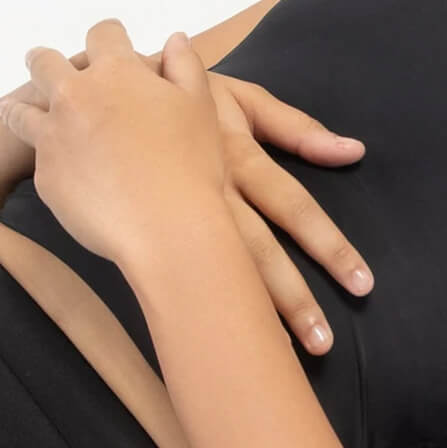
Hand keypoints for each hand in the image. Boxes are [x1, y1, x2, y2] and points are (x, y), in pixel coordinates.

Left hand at [0, 22, 225, 269]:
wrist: (167, 226)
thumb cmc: (192, 162)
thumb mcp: (200, 106)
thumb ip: (185, 65)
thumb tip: (175, 39)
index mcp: (116, 73)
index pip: (103, 35)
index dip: (109, 35)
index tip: (111, 41)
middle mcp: (75, 96)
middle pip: (44, 63)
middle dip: (47, 62)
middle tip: (49, 68)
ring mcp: (54, 136)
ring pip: (20, 111)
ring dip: (21, 106)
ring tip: (21, 112)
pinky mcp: (45, 175)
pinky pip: (38, 160)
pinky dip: (47, 159)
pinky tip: (60, 169)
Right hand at [0, 35, 373, 352]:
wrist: (84, 90)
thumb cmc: (176, 95)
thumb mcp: (235, 97)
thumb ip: (297, 126)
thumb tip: (355, 151)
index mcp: (234, 155)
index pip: (292, 205)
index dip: (328, 243)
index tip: (362, 284)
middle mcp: (202, 190)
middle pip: (254, 249)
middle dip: (290, 296)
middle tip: (323, 344)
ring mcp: (166, 211)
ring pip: (210, 264)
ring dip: (241, 310)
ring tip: (273, 356)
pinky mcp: (135, 225)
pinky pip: (164, 270)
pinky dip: (186, 302)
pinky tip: (199, 336)